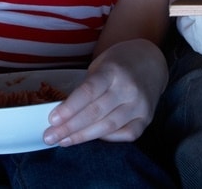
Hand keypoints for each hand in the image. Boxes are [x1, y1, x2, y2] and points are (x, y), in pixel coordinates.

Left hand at [43, 39, 166, 145]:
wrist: (151, 61)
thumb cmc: (118, 62)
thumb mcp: (100, 65)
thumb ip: (87, 87)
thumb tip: (64, 114)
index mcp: (113, 71)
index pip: (88, 92)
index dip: (69, 108)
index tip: (52, 120)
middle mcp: (128, 88)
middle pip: (95, 113)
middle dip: (70, 128)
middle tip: (50, 137)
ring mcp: (140, 105)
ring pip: (108, 127)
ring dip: (83, 136)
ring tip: (63, 141)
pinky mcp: (147, 118)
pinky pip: (126, 134)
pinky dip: (107, 138)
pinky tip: (91, 138)